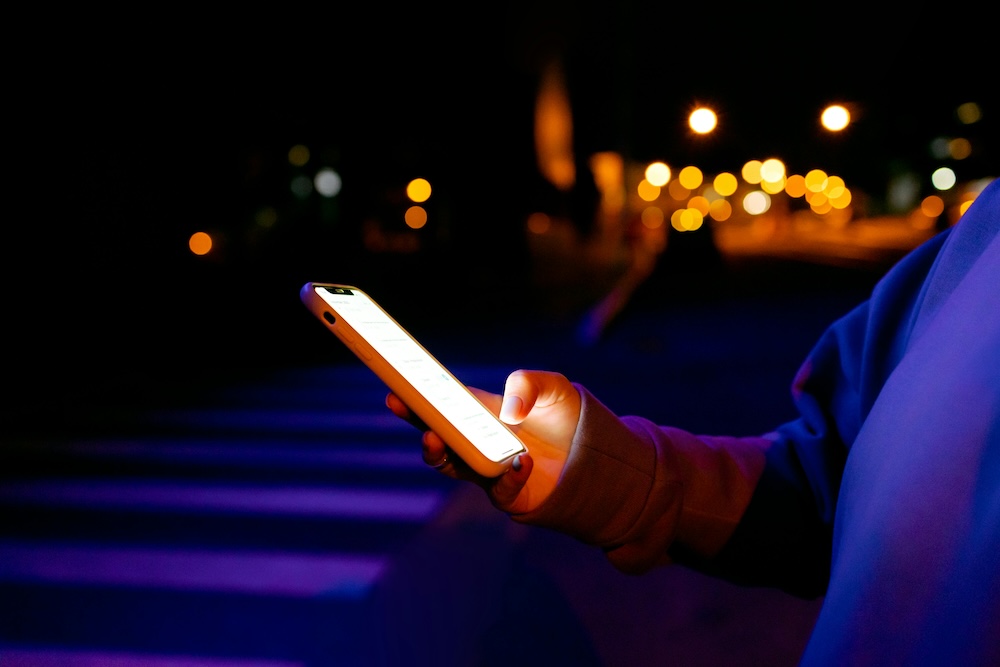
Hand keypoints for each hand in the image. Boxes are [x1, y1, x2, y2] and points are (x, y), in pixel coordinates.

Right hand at [386, 370, 579, 514]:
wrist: (602, 460)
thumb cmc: (569, 419)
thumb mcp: (553, 387)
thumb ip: (529, 383)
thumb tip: (509, 412)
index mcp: (480, 413)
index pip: (439, 406)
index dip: (414, 400)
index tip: (394, 390)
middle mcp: (477, 443)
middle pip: (437, 439)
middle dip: (419, 429)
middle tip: (414, 418)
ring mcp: (490, 471)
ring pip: (454, 468)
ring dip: (443, 455)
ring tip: (438, 439)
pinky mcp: (511, 495)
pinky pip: (501, 489)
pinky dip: (508, 476)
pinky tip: (521, 461)